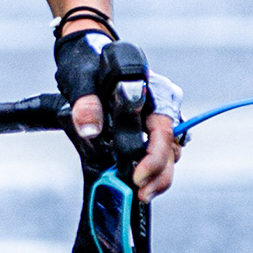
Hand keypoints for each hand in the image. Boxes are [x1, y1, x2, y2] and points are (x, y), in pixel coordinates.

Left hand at [57, 28, 178, 201]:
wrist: (88, 55)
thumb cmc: (87, 65)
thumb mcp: (81, 81)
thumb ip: (85, 104)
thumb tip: (89, 130)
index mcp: (153, 91)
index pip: (163, 130)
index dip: (153, 158)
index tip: (136, 177)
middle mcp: (163, 104)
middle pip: (171, 147)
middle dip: (158, 176)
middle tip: (140, 196)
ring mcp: (159, 115)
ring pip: (168, 152)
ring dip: (157, 175)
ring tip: (140, 193)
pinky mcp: (150, 125)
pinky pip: (159, 151)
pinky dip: (151, 168)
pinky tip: (138, 182)